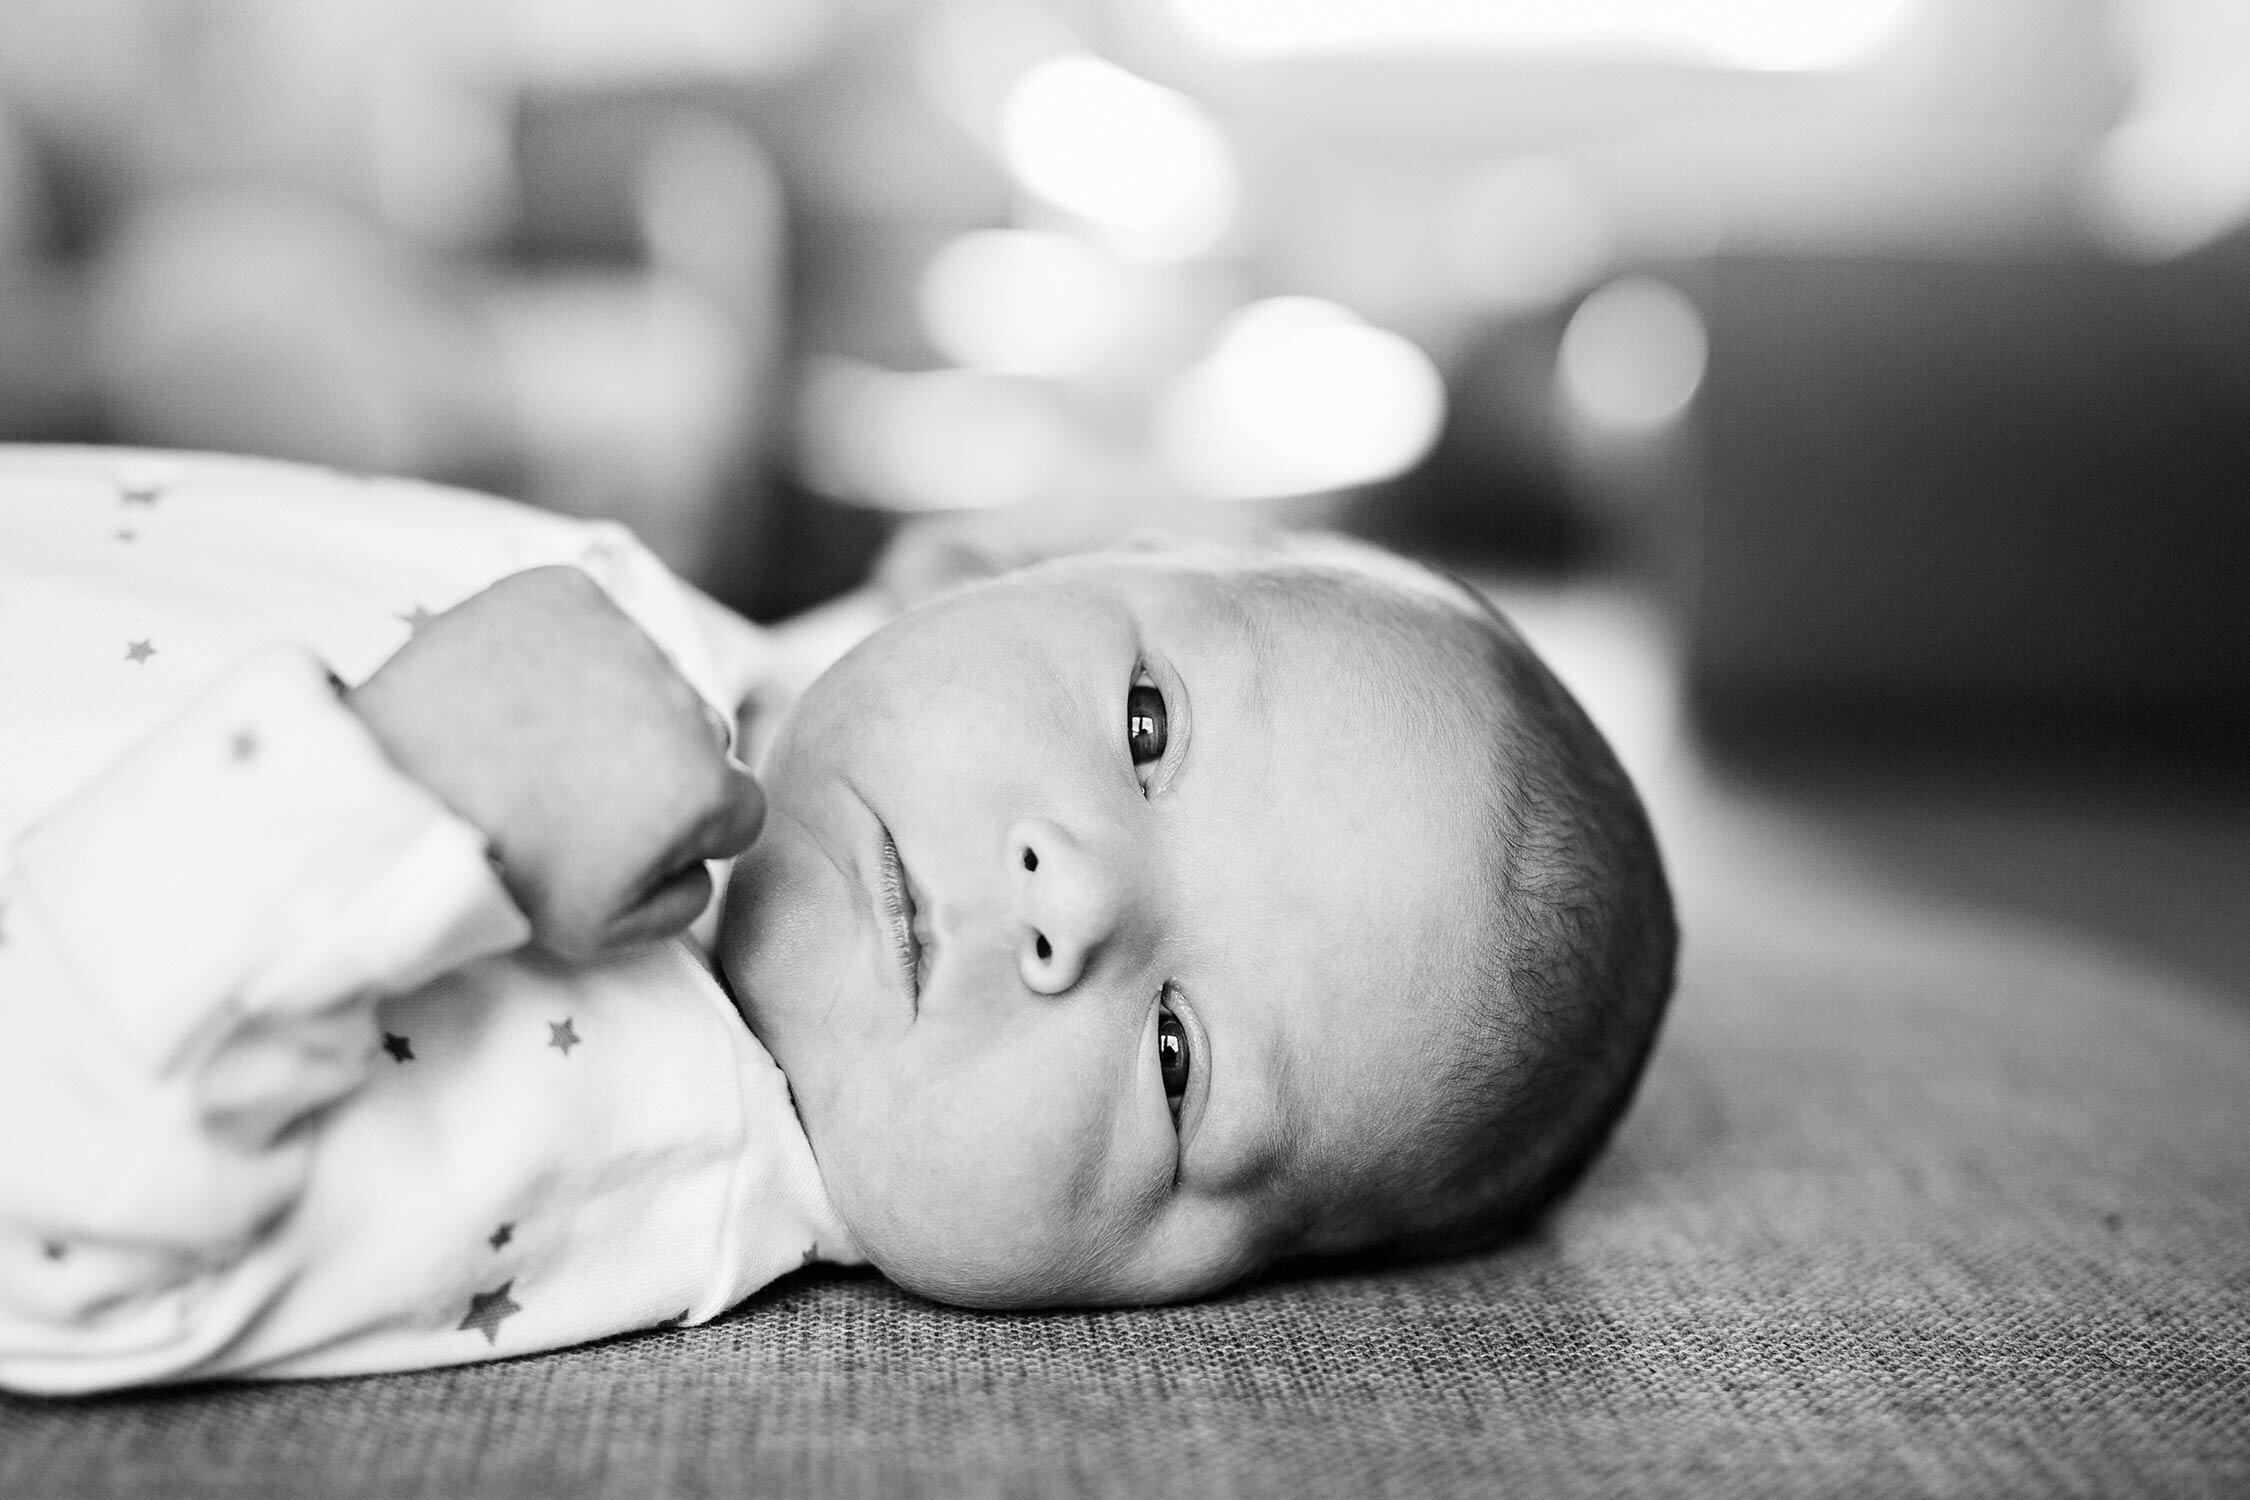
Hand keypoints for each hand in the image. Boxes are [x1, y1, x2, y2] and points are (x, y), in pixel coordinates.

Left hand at [347, 567, 764, 956]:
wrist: (394, 795)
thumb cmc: (502, 870)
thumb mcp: (606, 930)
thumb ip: (684, 901)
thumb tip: (700, 862)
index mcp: (706, 783)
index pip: (738, 806)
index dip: (685, 830)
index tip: (628, 834)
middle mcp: (682, 696)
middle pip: (696, 733)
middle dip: (652, 759)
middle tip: (572, 789)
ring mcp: (622, 635)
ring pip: (641, 672)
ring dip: (608, 699)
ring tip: (531, 739)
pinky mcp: (563, 590)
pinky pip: (586, 617)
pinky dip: (559, 644)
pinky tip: (516, 687)